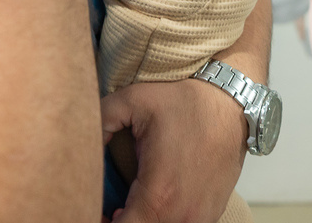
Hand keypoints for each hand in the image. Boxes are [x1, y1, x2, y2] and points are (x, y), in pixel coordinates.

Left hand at [100, 78, 246, 222]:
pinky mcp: (211, 214)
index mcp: (159, 194)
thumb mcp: (133, 101)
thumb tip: (80, 142)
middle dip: (123, 222)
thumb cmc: (185, 102)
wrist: (232, 101)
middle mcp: (183, 214)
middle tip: (110, 207)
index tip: (99, 209)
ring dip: (144, 221)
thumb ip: (100, 121)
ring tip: (130, 205)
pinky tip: (155, 203)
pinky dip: (165, 219)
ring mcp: (200, 217)